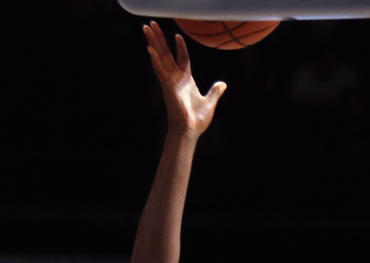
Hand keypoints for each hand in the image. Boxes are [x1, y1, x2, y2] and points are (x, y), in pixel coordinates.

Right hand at [143, 21, 226, 137]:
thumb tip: (223, 84)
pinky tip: (151, 49)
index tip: (178, 36)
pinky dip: (156, 61)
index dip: (180, 47)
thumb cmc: (197, 119)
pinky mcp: (168, 88)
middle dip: (159, 39)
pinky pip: (161, 71)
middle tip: (151, 24)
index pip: (182, 58)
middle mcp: (176, 78)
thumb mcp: (210, 102)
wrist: (190, 131)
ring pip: (161, 58)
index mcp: (186, 80)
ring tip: (146, 28)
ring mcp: (170, 82)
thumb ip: (215, 91)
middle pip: (166, 54)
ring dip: (154, 43)